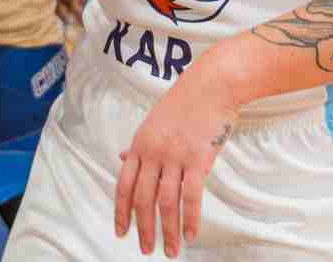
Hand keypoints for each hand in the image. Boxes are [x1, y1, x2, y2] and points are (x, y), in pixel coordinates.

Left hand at [115, 70, 235, 255]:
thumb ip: (139, 145)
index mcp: (139, 144)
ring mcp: (174, 156)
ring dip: (168, 230)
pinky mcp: (198, 160)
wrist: (210, 86)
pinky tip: (190, 235)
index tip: (121, 232)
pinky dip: (190, 219)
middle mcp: (153, 152)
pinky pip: (191, 197)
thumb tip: (122, 158)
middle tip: (146, 249)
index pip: (124, 184)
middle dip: (143, 228)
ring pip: (166, 202)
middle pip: (143, 198)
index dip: (121, 210)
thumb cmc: (184, 103)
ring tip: (170, 250)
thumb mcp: (153, 122)